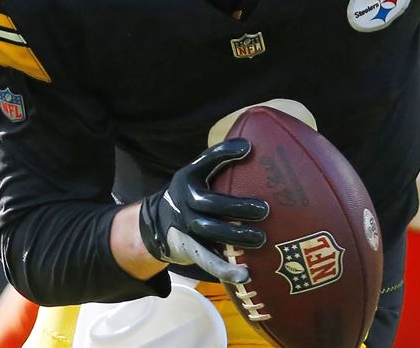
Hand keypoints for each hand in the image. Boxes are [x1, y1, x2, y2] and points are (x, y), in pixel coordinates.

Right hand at [139, 138, 268, 283]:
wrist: (154, 226)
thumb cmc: (190, 194)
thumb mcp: (196, 174)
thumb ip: (219, 161)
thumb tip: (252, 145)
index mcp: (189, 179)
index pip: (206, 162)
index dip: (224, 154)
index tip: (248, 149)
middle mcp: (185, 202)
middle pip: (211, 204)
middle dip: (238, 206)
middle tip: (265, 210)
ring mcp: (187, 228)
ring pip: (211, 233)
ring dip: (237, 237)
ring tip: (261, 239)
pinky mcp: (190, 251)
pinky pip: (209, 261)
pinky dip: (226, 270)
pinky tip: (246, 275)